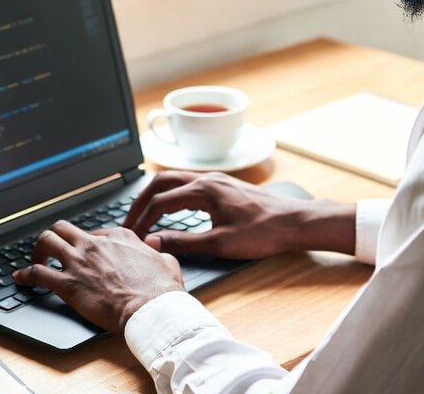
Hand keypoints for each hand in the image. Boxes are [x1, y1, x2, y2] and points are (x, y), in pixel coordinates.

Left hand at [12, 220, 183, 332]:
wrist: (150, 310)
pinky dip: (25, 275)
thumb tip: (156, 247)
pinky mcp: (68, 285)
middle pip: (64, 228)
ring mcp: (79, 262)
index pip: (95, 232)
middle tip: (53, 250)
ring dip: (38, 250)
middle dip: (56, 237)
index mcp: (118, 236)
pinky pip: (37, 274)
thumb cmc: (161, 290)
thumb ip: (158, 250)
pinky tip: (20, 279)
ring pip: (46, 240)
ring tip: (36, 260)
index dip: (88, 243)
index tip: (87, 254)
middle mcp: (95, 244)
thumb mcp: (167, 261)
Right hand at [123, 171, 356, 258]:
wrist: (294, 222)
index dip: (142, 221)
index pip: (160, 202)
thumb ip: (184, 243)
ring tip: (143, 213)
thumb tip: (153, 243)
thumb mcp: (220, 243)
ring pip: (174, 180)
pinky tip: (172, 207)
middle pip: (161, 183)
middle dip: (141, 202)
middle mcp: (207, 179)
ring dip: (155, 195)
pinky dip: (171, 193)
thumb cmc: (263, 233)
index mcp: (203, 190)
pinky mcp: (224, 185)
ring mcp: (216, 180)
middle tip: (129, 222)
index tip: (132, 237)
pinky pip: (188, 183)